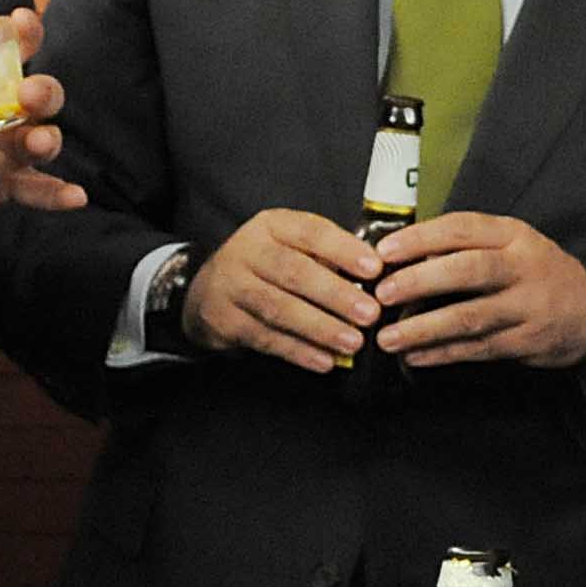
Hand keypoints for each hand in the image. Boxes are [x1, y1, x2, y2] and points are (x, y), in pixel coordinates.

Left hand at [0, 11, 82, 224]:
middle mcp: (5, 111)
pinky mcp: (9, 184)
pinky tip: (73, 197)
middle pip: (41, 95)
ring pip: (44, 138)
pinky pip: (39, 188)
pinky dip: (58, 193)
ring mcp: (10, 149)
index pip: (11, 51)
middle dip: (44, 91)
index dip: (23, 35)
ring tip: (38, 143)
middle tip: (30, 93)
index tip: (21, 23)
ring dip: (48, 139)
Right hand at [184, 208, 383, 373]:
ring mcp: (231, 286)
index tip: (375, 268)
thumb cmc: (267, 267)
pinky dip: (299, 351)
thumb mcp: (292, 247)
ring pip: (279, 308)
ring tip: (353, 342)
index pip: (311, 232)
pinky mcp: (224, 321)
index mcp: (272, 226)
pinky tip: (325, 360)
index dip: (344, 250)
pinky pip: (266, 338)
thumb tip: (380, 278)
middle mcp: (248, 251)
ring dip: (320, 328)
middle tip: (370, 313)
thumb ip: (329, 257)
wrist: (205, 291)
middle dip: (336, 295)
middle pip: (294, 272)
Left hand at [371, 212, 585, 370]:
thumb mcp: (511, 244)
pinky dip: (442, 355)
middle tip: (382, 294)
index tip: (384, 252)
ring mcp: (527, 307)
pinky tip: (415, 357)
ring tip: (387, 339)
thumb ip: (465, 246)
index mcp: (514, 236)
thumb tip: (401, 256)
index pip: (463, 229)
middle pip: (468, 271)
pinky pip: (477, 349)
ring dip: (424, 330)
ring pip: (470, 317)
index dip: (421, 239)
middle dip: (420, 282)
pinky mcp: (526, 341)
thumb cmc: (534, 273)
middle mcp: (523, 268)